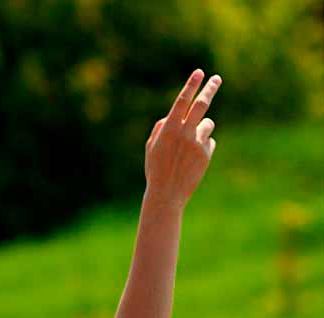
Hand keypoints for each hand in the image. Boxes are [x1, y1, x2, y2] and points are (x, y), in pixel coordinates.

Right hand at [143, 70, 221, 209]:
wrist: (167, 194)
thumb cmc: (155, 169)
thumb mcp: (151, 147)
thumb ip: (162, 127)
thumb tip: (175, 115)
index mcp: (168, 129)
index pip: (182, 101)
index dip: (191, 85)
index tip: (199, 72)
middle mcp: (185, 133)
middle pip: (202, 105)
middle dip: (210, 89)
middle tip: (217, 78)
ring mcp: (198, 143)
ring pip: (207, 124)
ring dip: (201, 129)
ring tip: (189, 146)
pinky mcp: (207, 153)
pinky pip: (209, 141)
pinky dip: (203, 146)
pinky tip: (192, 159)